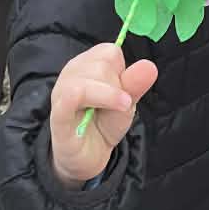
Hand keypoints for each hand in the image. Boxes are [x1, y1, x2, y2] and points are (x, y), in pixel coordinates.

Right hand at [49, 43, 158, 185]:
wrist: (87, 158)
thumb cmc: (104, 124)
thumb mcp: (125, 103)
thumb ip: (135, 84)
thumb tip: (150, 65)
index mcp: (87, 65)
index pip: (109, 51)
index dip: (122, 69)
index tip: (123, 89)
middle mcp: (71, 73)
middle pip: (102, 64)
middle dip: (118, 85)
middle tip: (116, 105)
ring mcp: (61, 93)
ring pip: (87, 79)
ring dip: (110, 95)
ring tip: (120, 108)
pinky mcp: (58, 115)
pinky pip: (71, 97)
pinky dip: (95, 97)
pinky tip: (107, 109)